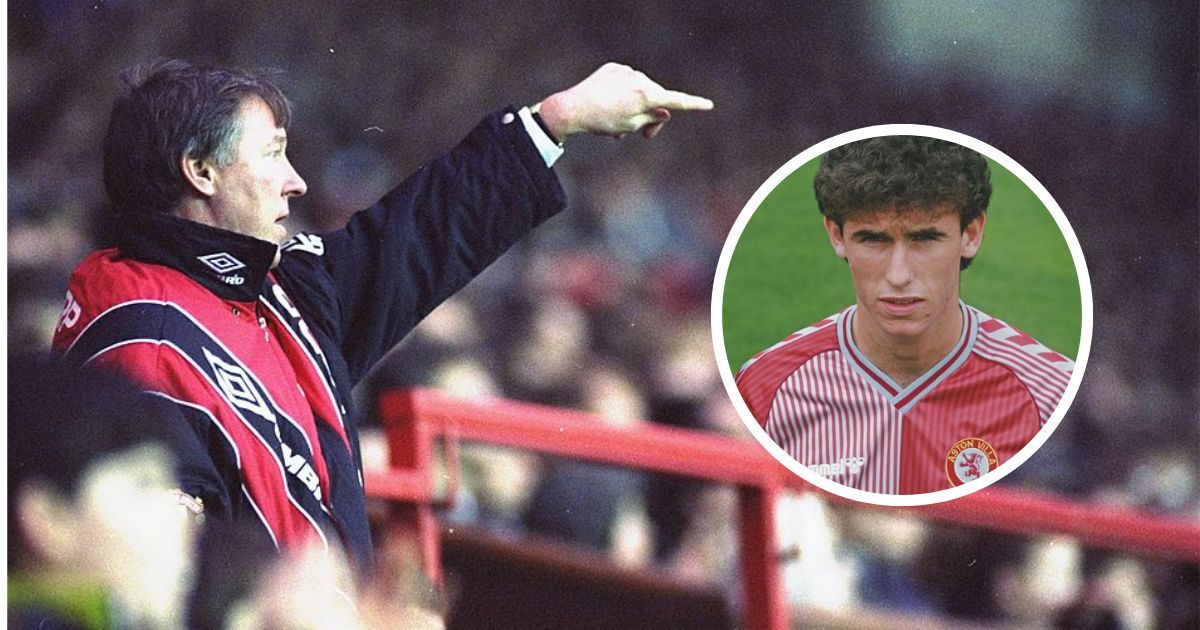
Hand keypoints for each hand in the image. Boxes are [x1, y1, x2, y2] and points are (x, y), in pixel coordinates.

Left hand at [537, 63, 712, 140]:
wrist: (573, 108)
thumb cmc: (603, 121)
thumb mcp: (632, 125)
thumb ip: (652, 117)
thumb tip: (666, 110)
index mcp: (647, 94)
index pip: (677, 101)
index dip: (694, 105)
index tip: (709, 105)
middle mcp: (640, 79)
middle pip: (657, 98)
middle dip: (653, 116)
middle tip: (645, 137)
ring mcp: (626, 71)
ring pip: (640, 91)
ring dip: (636, 107)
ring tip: (618, 127)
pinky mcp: (613, 68)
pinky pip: (626, 82)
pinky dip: (623, 94)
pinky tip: (609, 104)